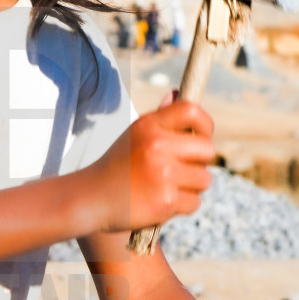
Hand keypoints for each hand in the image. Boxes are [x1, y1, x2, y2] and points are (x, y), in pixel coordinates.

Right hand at [88, 97, 215, 233]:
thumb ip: (160, 118)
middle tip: (183, 168)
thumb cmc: (118, 166)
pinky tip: (161, 202)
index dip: (205, 125)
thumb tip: (176, 93)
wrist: (91, 199)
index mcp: (149, 125)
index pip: (192, 111)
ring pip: (204, 179)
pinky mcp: (166, 200)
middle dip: (201, 161)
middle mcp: (157, 145)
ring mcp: (163, 174)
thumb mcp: (134, 135)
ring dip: (191, 187)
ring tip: (167, 187)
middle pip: (207, 149)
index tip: (201, 136)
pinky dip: (182, 206)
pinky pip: (194, 202)